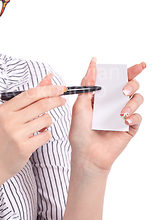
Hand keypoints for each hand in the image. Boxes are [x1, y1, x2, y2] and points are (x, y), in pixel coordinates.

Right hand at [0, 74, 65, 181]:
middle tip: (62, 100)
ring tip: (40, 127)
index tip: (60, 88)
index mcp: (5, 109)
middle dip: (56, 100)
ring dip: (48, 122)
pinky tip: (37, 137)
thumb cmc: (4, 136)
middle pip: (41, 104)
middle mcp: (9, 119)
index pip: (31, 93)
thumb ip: (30, 96)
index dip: (49, 89)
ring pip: (46, 120)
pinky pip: (46, 135)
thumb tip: (48, 78)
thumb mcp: (11, 114)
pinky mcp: (24, 147)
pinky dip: (46, 135)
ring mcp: (16, 134)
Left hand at [69, 59, 145, 174]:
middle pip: (131, 84)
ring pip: (138, 98)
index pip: (117, 78)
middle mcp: (114, 102)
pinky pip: (139, 117)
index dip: (128, 69)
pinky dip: (133, 117)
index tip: (138, 64)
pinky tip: (125, 121)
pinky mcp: (130, 127)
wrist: (86, 155)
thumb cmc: (80, 131)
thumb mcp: (80, 106)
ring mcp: (123, 114)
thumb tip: (93, 65)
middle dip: (133, 81)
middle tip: (124, 89)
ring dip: (132, 102)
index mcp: (103, 95)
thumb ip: (88, 85)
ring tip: (121, 111)